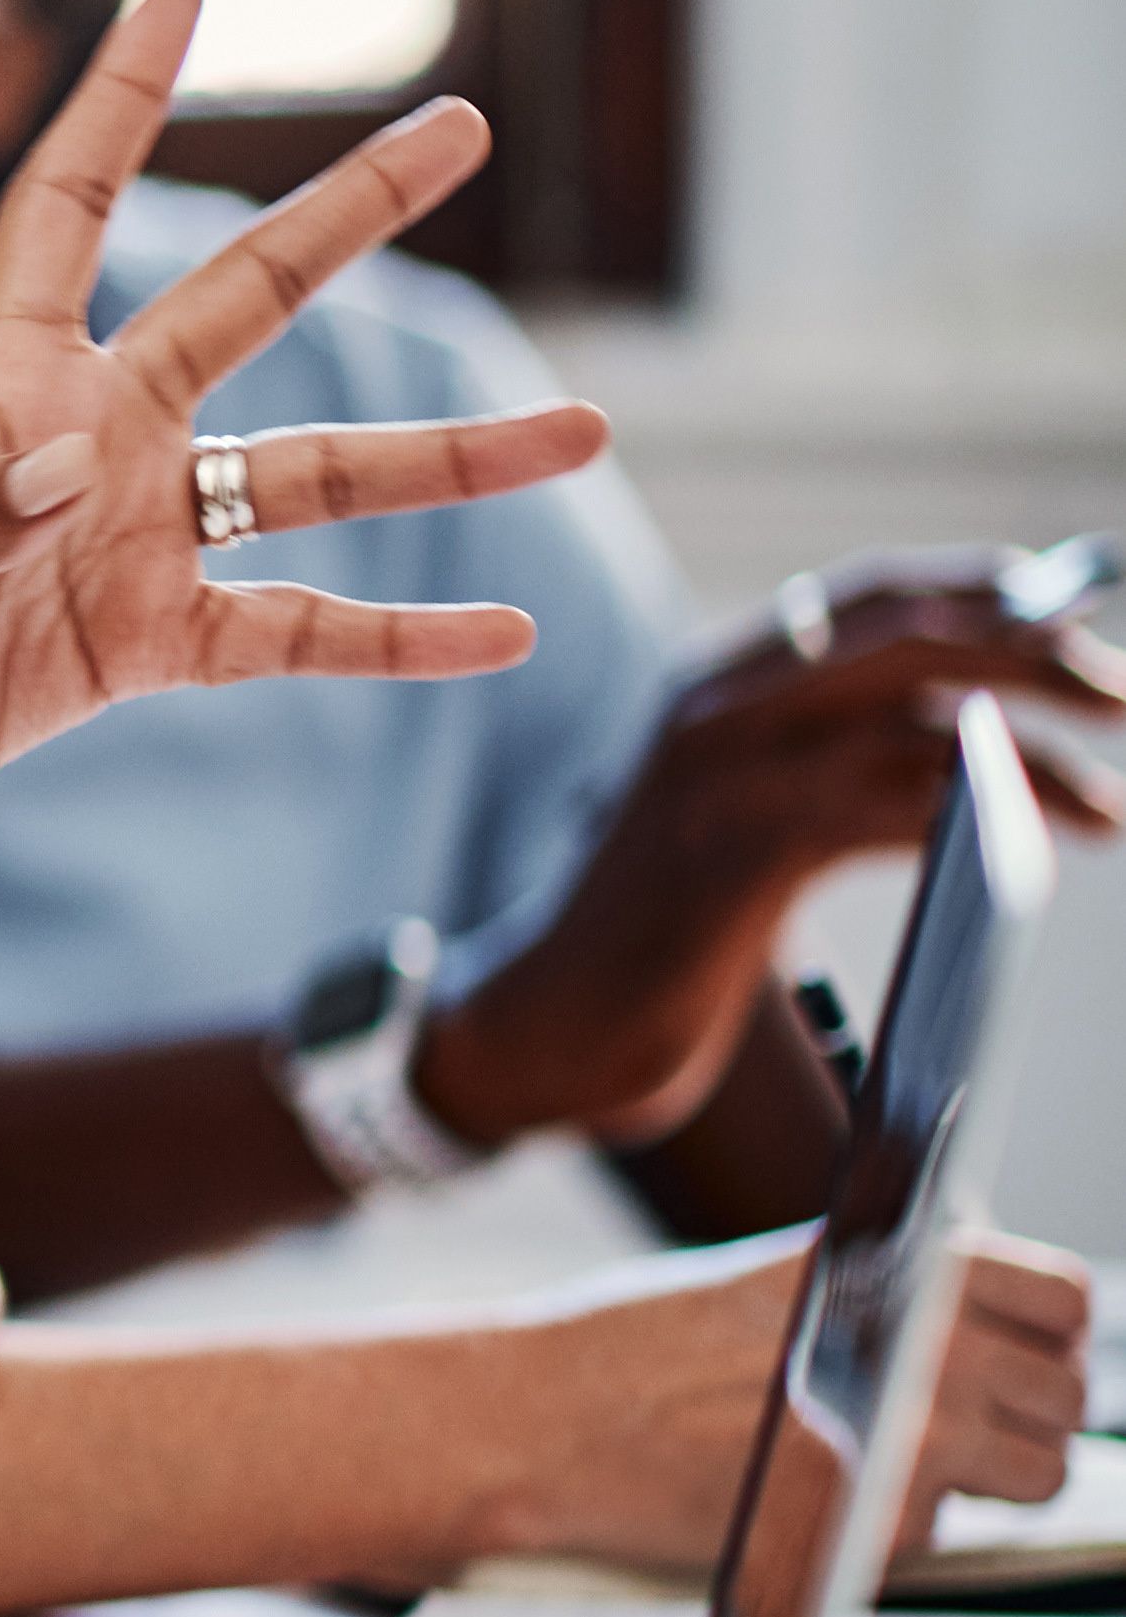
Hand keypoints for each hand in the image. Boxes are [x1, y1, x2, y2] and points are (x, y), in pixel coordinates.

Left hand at [0, 0, 610, 872]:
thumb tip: (61, 475)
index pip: (70, 198)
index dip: (124, 90)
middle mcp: (80, 435)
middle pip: (246, 301)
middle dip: (352, 212)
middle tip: (465, 123)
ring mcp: (120, 539)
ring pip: (315, 476)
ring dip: (447, 458)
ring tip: (589, 431)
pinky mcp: (136, 647)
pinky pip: (297, 634)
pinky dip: (398, 639)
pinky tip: (506, 635)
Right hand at [422, 562, 1125, 1150]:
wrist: (548, 1028)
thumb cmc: (666, 939)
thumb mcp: (756, 829)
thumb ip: (842, 772)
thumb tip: (995, 742)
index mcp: (716, 685)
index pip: (870, 595)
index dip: (983, 588)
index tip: (1073, 615)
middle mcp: (714, 706)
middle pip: (909, 635)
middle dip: (1039, 655)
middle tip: (1124, 696)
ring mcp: (718, 774)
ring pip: (914, 722)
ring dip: (1038, 763)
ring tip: (1113, 810)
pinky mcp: (734, 850)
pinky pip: (884, 804)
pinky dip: (977, 817)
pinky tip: (1039, 849)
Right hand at [512, 1236, 1094, 1566]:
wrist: (545, 1422)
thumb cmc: (634, 1348)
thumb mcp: (774, 1279)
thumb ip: (885, 1292)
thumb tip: (976, 1324)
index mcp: (898, 1266)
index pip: (1061, 1296)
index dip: (1044, 1333)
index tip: (1015, 1354)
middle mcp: (923, 1344)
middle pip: (1064, 1394)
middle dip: (1022, 1415)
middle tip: (953, 1424)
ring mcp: (911, 1438)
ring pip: (1038, 1474)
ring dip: (985, 1479)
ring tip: (897, 1469)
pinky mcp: (880, 1525)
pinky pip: (941, 1531)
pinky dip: (893, 1528)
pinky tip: (818, 1500)